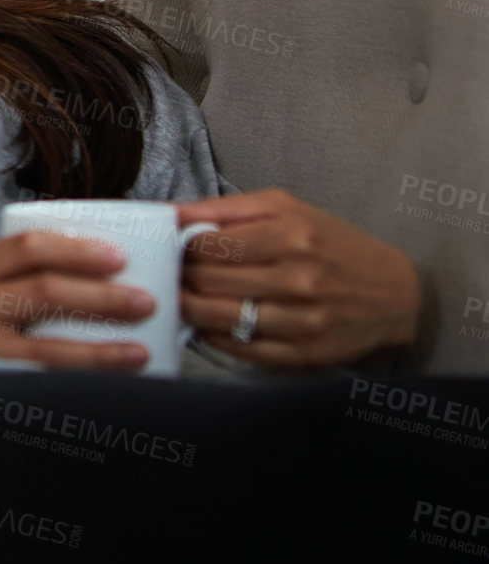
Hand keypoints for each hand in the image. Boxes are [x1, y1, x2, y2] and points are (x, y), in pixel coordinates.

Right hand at [0, 231, 154, 432]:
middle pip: (43, 290)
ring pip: (43, 344)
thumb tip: (74, 279)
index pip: (26, 247)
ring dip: (99, 347)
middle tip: (148, 299)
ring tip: (140, 349)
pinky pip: (27, 388)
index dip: (77, 247)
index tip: (118, 254)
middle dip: (102, 294)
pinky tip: (97, 395)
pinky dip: (66, 390)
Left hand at [177, 190, 420, 367]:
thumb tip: (168, 212)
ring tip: (184, 297)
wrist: (395, 294)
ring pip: (216, 318)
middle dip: (180, 277)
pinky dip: (214, 336)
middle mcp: (299, 279)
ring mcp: (302, 321)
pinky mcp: (304, 355)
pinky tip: (210, 322)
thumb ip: (224, 208)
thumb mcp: (285, 208)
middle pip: (207, 282)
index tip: (174, 248)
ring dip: (189, 308)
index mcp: (292, 235)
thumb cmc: (331, 243)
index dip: (180, 247)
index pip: (207, 245)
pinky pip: (239, 349)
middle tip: (174, 274)